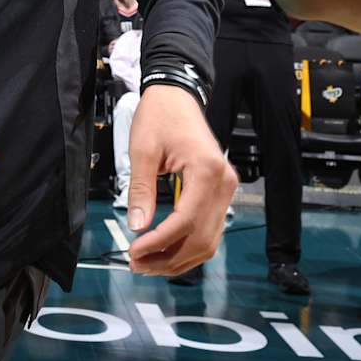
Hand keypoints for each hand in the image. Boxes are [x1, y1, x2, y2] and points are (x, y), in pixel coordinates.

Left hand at [125, 83, 237, 277]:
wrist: (177, 96)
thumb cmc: (160, 116)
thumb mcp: (143, 150)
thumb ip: (141, 190)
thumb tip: (137, 226)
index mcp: (207, 171)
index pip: (185, 221)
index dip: (159, 242)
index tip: (134, 251)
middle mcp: (224, 184)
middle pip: (201, 238)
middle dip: (168, 258)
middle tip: (137, 264)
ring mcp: (226, 189)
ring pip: (209, 240)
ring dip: (179, 258)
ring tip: (148, 262)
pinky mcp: (220, 192)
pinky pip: (209, 229)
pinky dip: (188, 245)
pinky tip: (165, 251)